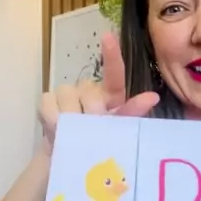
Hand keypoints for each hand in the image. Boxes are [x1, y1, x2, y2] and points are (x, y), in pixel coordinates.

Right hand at [39, 32, 158, 153]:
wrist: (71, 164)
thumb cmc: (100, 149)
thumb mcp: (120, 135)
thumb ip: (132, 114)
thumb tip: (152, 97)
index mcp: (112, 97)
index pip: (114, 73)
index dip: (112, 54)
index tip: (108, 36)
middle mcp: (90, 91)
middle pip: (88, 88)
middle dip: (89, 111)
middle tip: (91, 131)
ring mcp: (68, 94)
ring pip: (66, 93)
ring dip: (69, 117)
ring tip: (73, 135)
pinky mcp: (48, 101)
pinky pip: (48, 102)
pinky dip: (51, 118)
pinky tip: (56, 130)